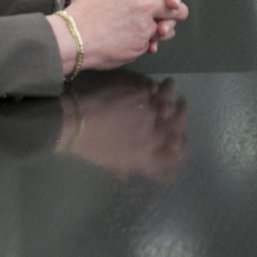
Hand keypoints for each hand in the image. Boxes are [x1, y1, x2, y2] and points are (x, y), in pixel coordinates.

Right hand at [50, 0, 190, 73]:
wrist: (72, 39)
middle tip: (174, 9)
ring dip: (164, 27)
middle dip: (178, 9)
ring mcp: (144, 29)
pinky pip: (151, 43)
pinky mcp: (140, 46)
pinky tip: (132, 38)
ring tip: (155, 27)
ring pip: (167, 28)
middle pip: (177, 7)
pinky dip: (146, 41)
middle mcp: (143, 7)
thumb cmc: (83, 13)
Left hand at [61, 72, 187, 182]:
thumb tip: (128, 175)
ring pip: (171, 101)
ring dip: (171, 94)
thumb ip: (125, 167)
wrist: (73, 120)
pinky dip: (156, 85)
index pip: (177, 151)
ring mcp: (150, 111)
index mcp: (148, 152)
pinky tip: (153, 82)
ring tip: (170, 85)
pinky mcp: (141, 92)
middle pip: (180, 123)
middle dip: (182, 114)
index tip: (182, 136)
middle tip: (182, 104)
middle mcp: (155, 132)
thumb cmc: (89, 145)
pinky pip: (155, 88)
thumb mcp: (110, 160)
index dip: (183, 143)